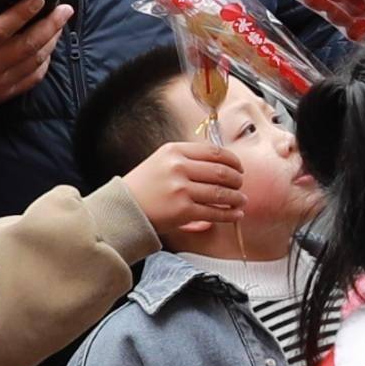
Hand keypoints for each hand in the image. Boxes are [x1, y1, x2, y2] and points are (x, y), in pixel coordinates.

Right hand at [0, 0, 69, 118]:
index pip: (2, 29)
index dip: (23, 13)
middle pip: (27, 45)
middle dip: (50, 25)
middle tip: (64, 9)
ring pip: (33, 62)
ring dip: (50, 42)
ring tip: (59, 24)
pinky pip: (30, 80)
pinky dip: (43, 63)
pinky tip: (48, 48)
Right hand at [120, 138, 241, 253]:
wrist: (123, 208)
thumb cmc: (144, 186)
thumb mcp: (162, 161)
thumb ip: (187, 159)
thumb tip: (221, 165)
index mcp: (175, 151)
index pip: (214, 152)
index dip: (233, 161)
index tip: (239, 168)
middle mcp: (178, 167)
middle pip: (221, 172)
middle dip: (237, 180)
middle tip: (241, 185)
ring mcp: (181, 189)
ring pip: (221, 193)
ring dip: (237, 198)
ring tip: (241, 201)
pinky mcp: (182, 211)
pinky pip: (214, 212)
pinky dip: (229, 214)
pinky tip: (236, 214)